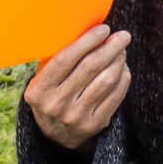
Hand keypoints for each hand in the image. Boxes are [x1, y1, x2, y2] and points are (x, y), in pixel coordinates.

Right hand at [21, 26, 130, 149]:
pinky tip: (122, 67)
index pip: (65, 59)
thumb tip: (87, 29)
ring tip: (121, 49)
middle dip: (111, 47)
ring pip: (107, 79)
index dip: (87, 41)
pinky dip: (123, 76)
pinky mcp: (95, 123)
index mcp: (39, 90)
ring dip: (119, 60)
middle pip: (90, 67)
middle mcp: (56, 104)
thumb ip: (57, 57)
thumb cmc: (51, 94)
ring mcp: (77, 116)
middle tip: (123, 35)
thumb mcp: (43, 78)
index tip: (103, 29)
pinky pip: (116, 94)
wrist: (55, 134)